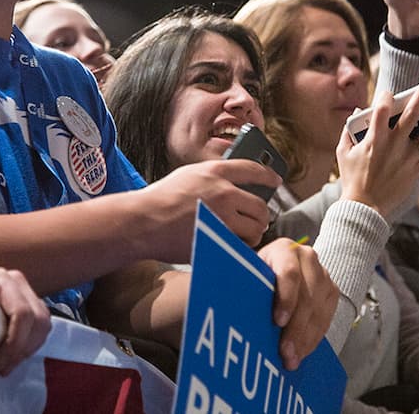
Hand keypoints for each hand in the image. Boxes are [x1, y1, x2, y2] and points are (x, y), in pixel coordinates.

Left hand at [0, 267, 50, 376]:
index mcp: (1, 278)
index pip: (22, 313)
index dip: (14, 341)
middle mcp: (17, 281)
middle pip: (37, 321)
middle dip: (20, 350)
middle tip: (1, 368)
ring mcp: (27, 291)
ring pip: (43, 325)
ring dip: (27, 349)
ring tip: (7, 365)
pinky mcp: (33, 303)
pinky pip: (43, 328)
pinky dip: (31, 345)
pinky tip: (14, 355)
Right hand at [140, 158, 276, 260]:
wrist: (143, 222)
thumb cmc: (159, 199)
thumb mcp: (187, 176)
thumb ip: (210, 177)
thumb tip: (231, 184)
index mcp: (215, 172)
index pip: (253, 170)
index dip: (268, 176)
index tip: (275, 180)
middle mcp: (224, 192)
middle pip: (260, 206)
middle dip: (261, 216)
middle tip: (257, 221)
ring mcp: (223, 217)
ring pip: (255, 228)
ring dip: (253, 234)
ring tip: (244, 236)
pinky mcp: (219, 239)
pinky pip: (241, 246)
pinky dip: (240, 248)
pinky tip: (232, 246)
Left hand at [256, 237, 337, 370]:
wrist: (282, 269)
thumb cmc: (260, 275)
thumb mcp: (251, 274)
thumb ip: (250, 287)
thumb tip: (236, 310)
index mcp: (284, 250)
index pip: (289, 273)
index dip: (286, 299)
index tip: (278, 322)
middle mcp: (307, 258)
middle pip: (306, 296)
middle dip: (295, 329)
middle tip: (285, 352)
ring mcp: (322, 274)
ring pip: (318, 310)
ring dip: (305, 339)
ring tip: (292, 358)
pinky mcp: (331, 291)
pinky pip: (325, 318)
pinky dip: (313, 338)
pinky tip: (302, 351)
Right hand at [338, 76, 418, 217]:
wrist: (363, 207)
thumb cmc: (352, 179)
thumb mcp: (343, 152)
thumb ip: (349, 131)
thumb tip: (357, 113)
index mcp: (374, 138)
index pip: (382, 109)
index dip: (386, 97)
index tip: (389, 93)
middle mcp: (393, 145)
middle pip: (411, 115)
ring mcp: (406, 158)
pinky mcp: (415, 171)